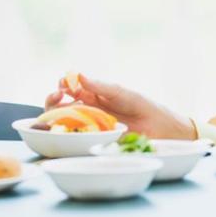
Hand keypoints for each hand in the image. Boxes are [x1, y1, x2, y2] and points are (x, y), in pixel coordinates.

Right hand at [44, 74, 195, 139]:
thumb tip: (78, 75)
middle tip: (56, 96)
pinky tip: (64, 129)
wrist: (162, 129)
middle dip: (53, 99)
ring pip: (64, 120)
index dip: (63, 84)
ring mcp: (90, 125)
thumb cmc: (144, 107)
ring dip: (55, 115)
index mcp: (95, 93)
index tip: (62, 84)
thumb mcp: (122, 93)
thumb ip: (101, 86)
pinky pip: (75, 137)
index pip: (71, 87)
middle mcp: (89, 109)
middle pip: (61, 104)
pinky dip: (65, 133)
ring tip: (58, 110)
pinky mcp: (94, 141)